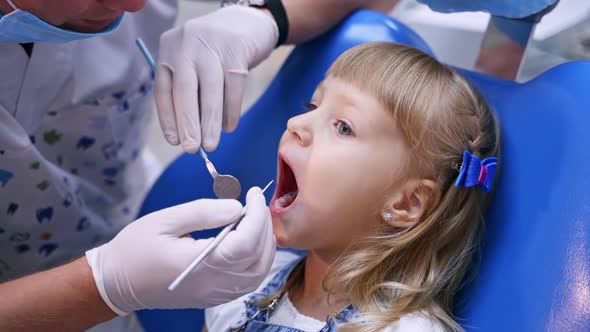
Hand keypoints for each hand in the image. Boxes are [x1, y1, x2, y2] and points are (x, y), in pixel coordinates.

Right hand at [85, 187, 275, 314]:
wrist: (115, 282)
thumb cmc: (135, 249)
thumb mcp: (166, 221)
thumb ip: (204, 212)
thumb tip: (238, 207)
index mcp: (199, 265)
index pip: (245, 244)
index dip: (257, 216)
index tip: (254, 193)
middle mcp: (211, 284)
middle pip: (258, 259)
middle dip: (264, 226)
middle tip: (256, 202)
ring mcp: (214, 295)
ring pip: (258, 274)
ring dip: (265, 245)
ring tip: (256, 219)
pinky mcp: (214, 297)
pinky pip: (248, 282)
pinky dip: (257, 259)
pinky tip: (250, 240)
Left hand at [155, 6, 277, 152]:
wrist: (248, 22)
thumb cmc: (216, 52)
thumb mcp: (194, 63)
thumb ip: (189, 91)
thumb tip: (189, 132)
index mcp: (169, 48)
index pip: (163, 89)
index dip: (168, 118)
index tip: (174, 141)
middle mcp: (187, 44)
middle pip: (184, 90)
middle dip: (187, 123)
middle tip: (191, 148)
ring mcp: (212, 45)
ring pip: (210, 91)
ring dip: (210, 122)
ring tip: (211, 145)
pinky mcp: (237, 50)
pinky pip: (233, 87)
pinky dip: (231, 111)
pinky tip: (229, 126)